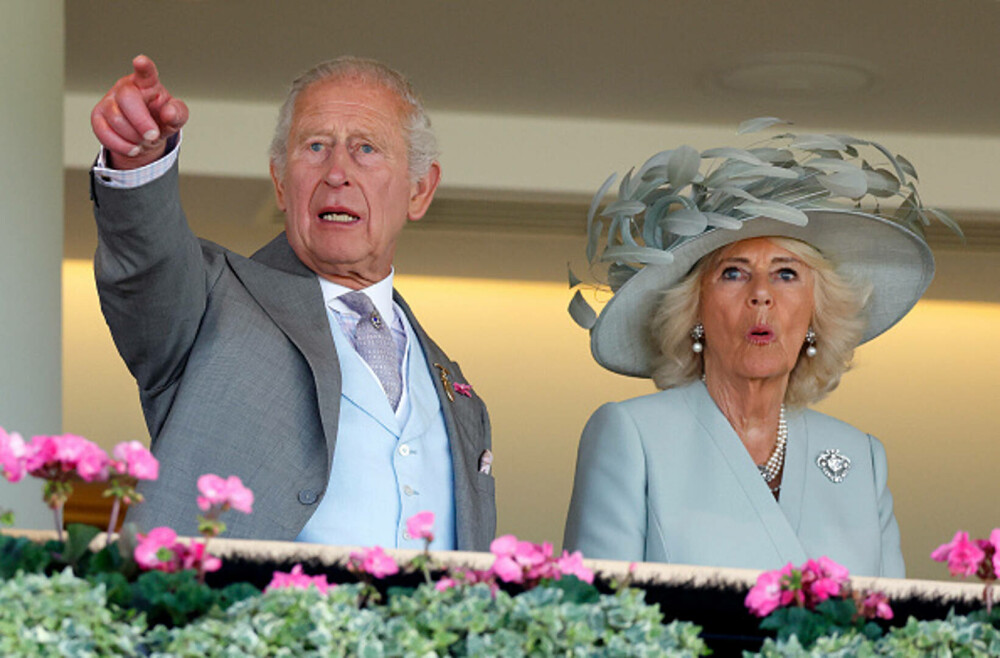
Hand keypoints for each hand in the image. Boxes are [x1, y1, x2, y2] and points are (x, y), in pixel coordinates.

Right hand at [91, 55, 188, 169]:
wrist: (145, 136)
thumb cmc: (160, 119)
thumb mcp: (176, 117)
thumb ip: (178, 113)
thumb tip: (169, 113)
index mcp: (147, 83)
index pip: (146, 72)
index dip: (143, 67)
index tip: (141, 61)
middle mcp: (126, 88)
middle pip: (127, 98)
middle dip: (141, 122)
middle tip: (152, 135)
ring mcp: (109, 101)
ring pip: (116, 118)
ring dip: (133, 136)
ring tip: (143, 140)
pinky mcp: (98, 117)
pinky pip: (103, 132)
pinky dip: (121, 145)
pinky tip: (133, 148)